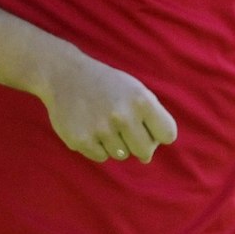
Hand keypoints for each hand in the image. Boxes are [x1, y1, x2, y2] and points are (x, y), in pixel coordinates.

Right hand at [37, 53, 177, 163]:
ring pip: (122, 155)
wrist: (66, 76)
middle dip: (140, 145)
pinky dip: (98, 147)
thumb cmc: (110, 87)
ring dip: (116, 144)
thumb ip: (153, 119)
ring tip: (105, 123)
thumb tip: (147, 158)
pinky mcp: (81, 140)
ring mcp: (101, 129)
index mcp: (142, 101)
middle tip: (126, 129)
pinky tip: (91, 128)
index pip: (168, 135)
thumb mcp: (138, 91)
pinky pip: (101, 157)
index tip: (149, 128)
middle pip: (146, 151)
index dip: (159, 134)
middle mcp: (123, 116)